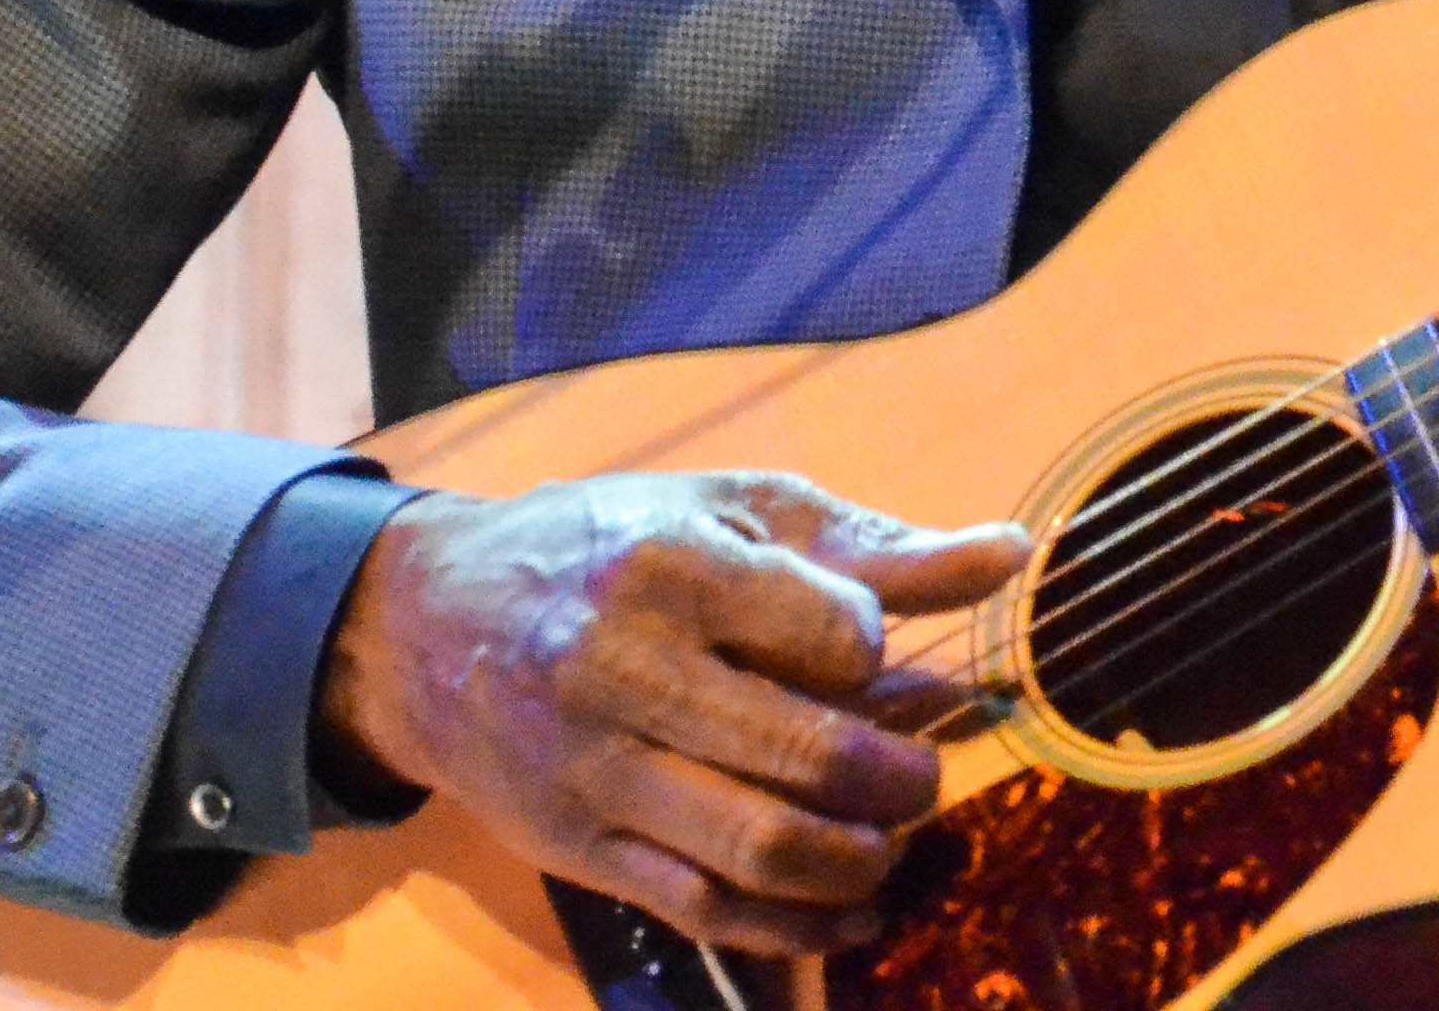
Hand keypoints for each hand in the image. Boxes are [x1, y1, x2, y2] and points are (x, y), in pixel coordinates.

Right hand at [316, 469, 1027, 960]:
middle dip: (900, 781)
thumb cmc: (612, 548)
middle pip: (807, 757)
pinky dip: (800, 926)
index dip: (878, 653)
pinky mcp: (578, 850)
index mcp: (675, 568)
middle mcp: (626, 673)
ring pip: (760, 850)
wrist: (428, 626)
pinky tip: (854, 910)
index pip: (831, 634)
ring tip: (891, 837)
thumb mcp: (734, 513)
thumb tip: (1011, 555)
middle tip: (923, 774)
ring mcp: (596, 773)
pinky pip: (707, 910)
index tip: (872, 653)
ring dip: (859, 861)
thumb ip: (874, 549)